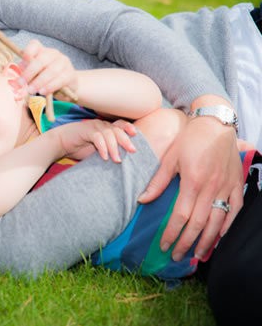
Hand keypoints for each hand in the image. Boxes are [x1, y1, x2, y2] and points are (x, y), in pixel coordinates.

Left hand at [20, 39, 76, 98]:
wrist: (67, 86)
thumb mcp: (34, 75)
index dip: (27, 53)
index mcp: (42, 51)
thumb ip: (26, 74)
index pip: (34, 45)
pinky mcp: (70, 73)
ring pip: (51, 70)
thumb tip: (18, 79)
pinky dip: (50, 86)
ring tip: (31, 90)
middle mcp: (53, 53)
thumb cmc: (45, 79)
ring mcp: (63, 62)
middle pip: (41, 59)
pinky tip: (43, 92)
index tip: (20, 66)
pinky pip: (60, 79)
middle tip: (21, 83)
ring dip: (39, 82)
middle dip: (29, 72)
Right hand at [52, 119, 136, 162]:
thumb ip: (108, 151)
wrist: (60, 142)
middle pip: (118, 129)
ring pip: (109, 134)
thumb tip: (122, 161)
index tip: (136, 136)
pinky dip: (102, 147)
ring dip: (114, 147)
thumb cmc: (79, 147)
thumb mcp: (97, 150)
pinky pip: (97, 137)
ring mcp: (93, 126)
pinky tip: (104, 156)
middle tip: (132, 150)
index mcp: (105, 128)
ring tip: (117, 160)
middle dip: (126, 140)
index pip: (120, 125)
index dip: (129, 128)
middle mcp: (101, 125)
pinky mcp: (85, 130)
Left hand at [139, 116, 242, 260]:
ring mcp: (226, 187)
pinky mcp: (237, 184)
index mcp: (192, 182)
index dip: (171, 234)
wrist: (215, 123)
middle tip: (177, 256)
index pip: (180, 216)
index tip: (163, 246)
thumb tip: (142, 200)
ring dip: (208, 241)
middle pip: (199, 224)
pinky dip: (228, 225)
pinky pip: (235, 210)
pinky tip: (220, 237)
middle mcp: (211, 188)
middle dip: (187, 243)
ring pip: (219, 222)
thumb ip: (157, 182)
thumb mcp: (169, 158)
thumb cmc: (189, 139)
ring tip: (197, 255)